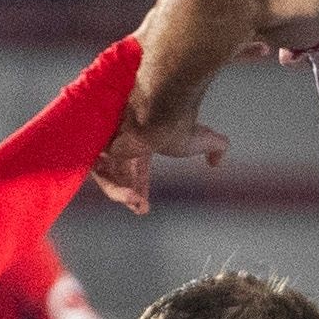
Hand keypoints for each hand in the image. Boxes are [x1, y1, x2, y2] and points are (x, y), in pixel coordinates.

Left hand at [92, 101, 228, 215]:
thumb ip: (217, 148)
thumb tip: (217, 162)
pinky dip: (115, 189)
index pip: (135, 168)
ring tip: (138, 205)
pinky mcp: (101, 146)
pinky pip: (101, 174)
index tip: (144, 207)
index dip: (140, 188)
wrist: (163, 109)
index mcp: (143, 140)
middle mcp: (124, 141)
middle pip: (119, 175)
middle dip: (128, 195)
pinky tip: (131, 198)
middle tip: (140, 208)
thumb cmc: (182, 124)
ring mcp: (111, 142)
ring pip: (108, 176)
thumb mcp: (206, 139)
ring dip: (123, 195)